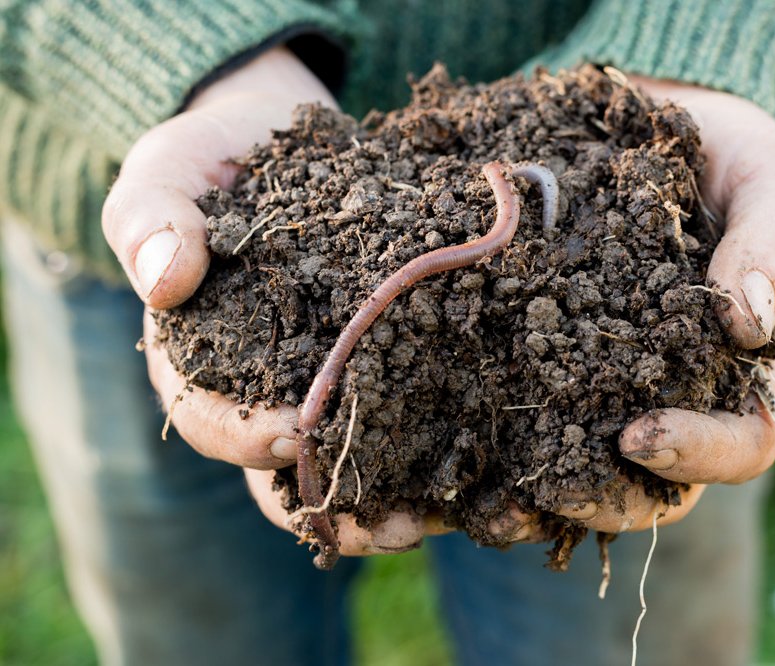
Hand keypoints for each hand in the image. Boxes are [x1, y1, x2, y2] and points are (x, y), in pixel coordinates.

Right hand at [105, 48, 429, 554]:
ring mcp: (332, 371)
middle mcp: (269, 385)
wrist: (278, 136)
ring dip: (406, 490)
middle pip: (296, 469)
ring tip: (454, 510)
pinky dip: (446, 430)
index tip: (291, 434)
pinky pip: (414, 399)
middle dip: (345, 500)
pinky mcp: (387, 346)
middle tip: (398, 526)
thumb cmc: (211, 161)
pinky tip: (488, 447)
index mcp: (203, 364)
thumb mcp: (166, 175)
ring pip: (361, 452)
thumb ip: (152, 220)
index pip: (216, 422)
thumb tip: (164, 281)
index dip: (248, 439)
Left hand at [490, 78, 774, 542]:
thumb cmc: (725, 156)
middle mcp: (670, 390)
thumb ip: (771, 245)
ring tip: (484, 501)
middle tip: (545, 490)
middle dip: (600, 499)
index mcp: (739, 369)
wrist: (643, 126)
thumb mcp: (769, 183)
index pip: (739, 443)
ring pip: (576, 466)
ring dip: (532, 496)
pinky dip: (487, 442)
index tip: (637, 435)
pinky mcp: (542, 357)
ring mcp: (601, 380)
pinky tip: (443, 449)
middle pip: (649, 483)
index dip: (696, 455)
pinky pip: (520, 414)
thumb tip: (748, 323)